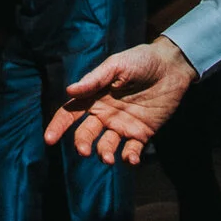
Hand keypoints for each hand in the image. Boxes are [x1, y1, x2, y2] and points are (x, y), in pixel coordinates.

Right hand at [44, 37, 195, 164]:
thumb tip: (69, 90)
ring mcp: (123, 126)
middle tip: (84, 151)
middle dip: (82, 144)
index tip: (49, 139)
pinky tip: (131, 159)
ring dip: (104, 154)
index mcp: (94, 97)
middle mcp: (105, 114)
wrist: (172, 67)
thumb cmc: (141, 61)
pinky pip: (132, 151)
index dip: (58, 126)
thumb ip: (94, 79)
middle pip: (86, 134)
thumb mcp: (116, 65)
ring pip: (106, 146)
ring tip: (108, 158)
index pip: (70, 113)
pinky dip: (129, 158)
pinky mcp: (142, 134)